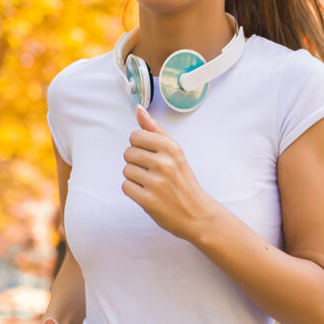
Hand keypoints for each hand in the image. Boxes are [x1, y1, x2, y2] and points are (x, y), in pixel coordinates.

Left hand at [121, 106, 215, 238]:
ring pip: (126, 170)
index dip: (140, 147)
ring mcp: (156, 182)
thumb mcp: (175, 152)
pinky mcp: (148, 200)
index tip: (152, 156)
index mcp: (171, 148)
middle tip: (153, 173)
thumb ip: (155, 130)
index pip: (135, 136)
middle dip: (137, 163)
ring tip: (152, 184)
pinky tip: (147, 193)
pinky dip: (134, 191)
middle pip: (128, 153)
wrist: (197, 214)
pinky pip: (126, 186)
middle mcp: (164, 163)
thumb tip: (139, 109)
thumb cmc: (184, 182)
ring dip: (135, 178)